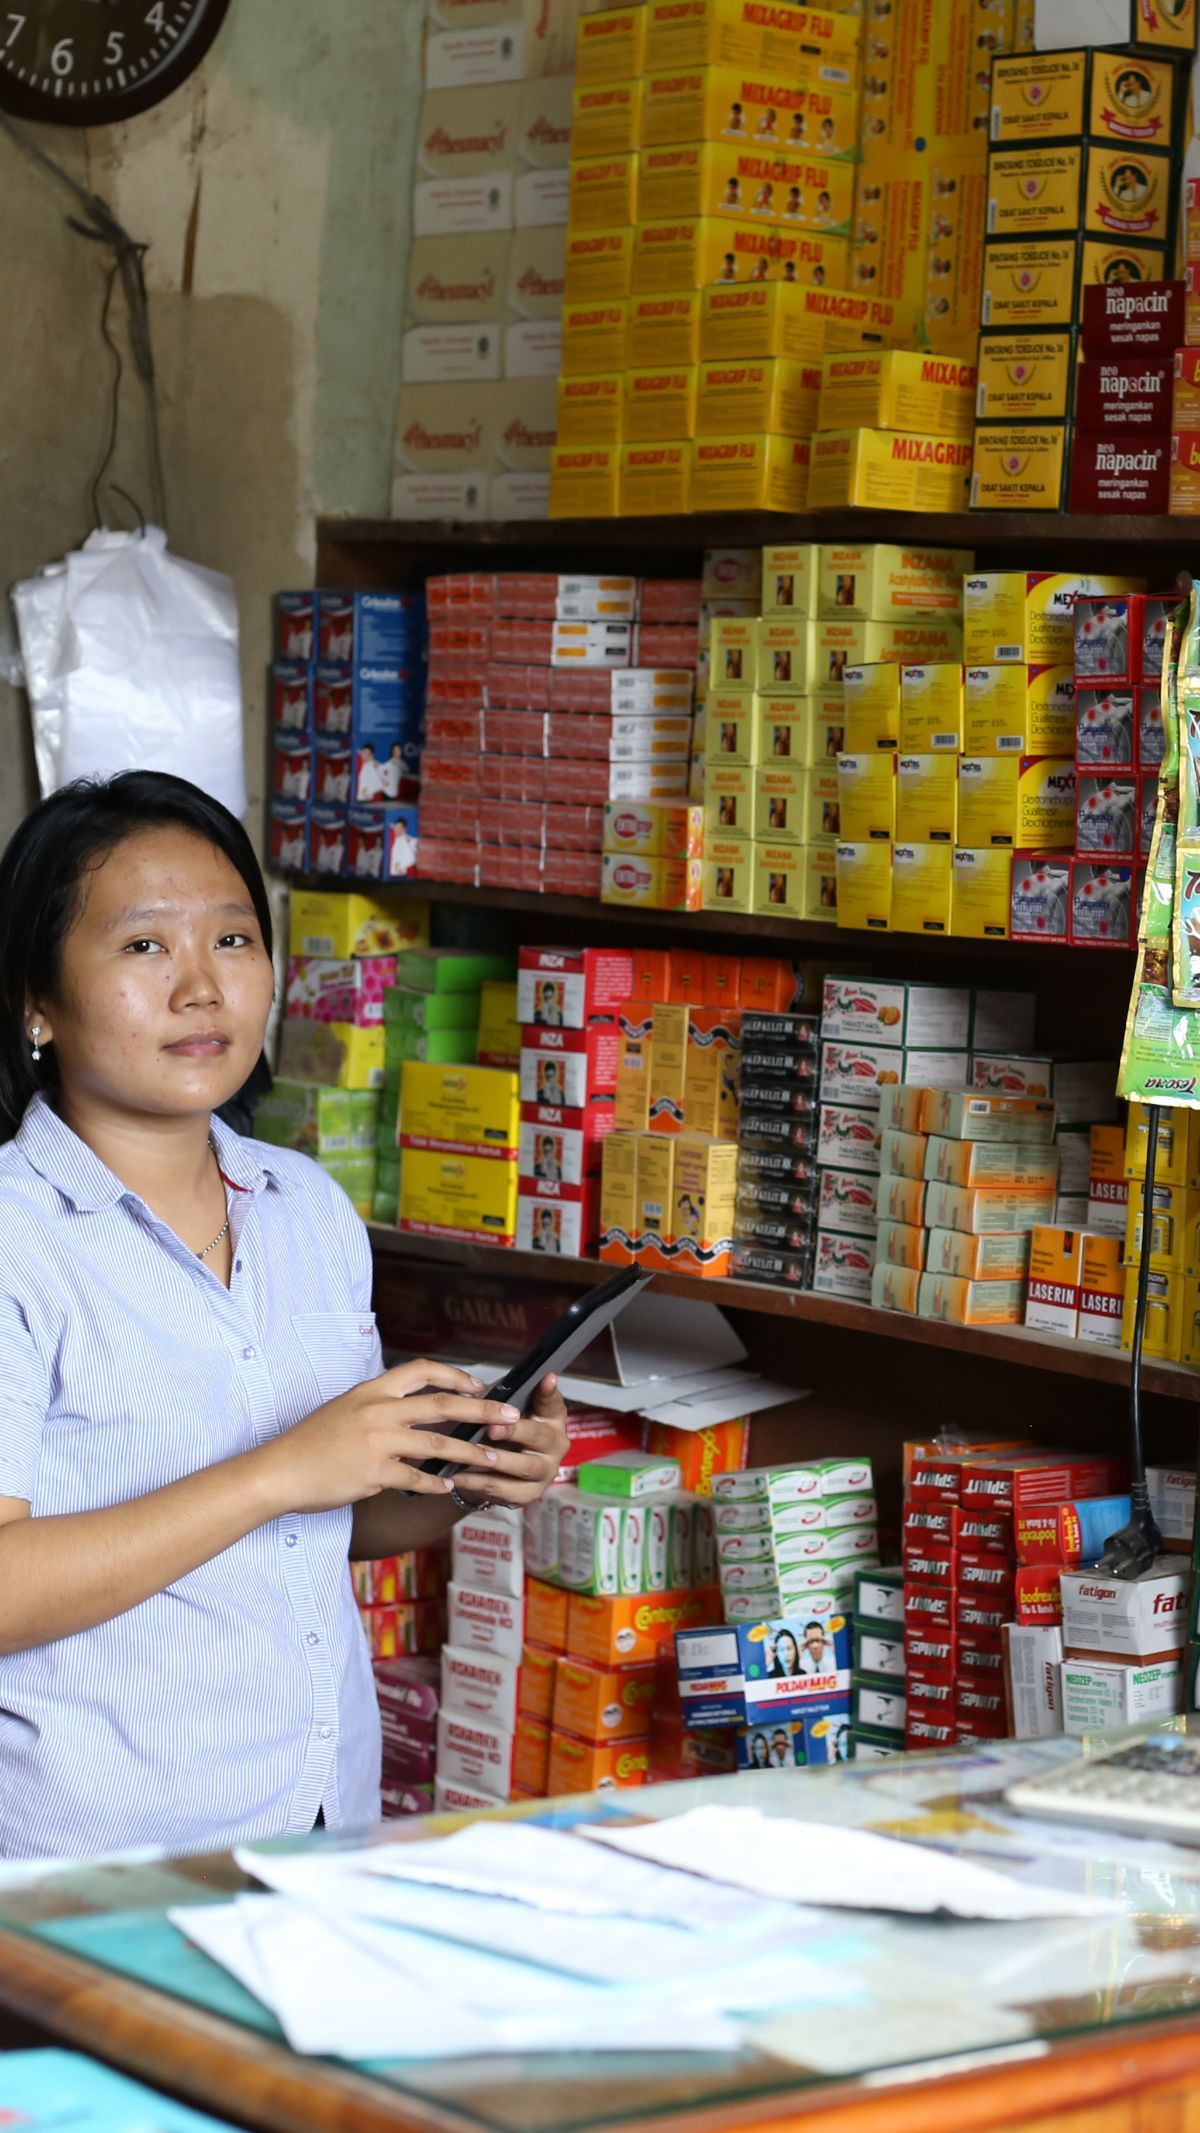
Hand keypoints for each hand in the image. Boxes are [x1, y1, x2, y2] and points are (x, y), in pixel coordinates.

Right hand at [259, 1360, 526, 1514]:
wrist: (280, 1470)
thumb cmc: (310, 1443)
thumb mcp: (344, 1409)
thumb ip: (377, 1406)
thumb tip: (408, 1410)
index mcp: (372, 1390)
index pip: (422, 1370)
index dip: (455, 1375)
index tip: (478, 1385)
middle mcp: (378, 1409)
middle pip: (443, 1403)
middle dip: (483, 1409)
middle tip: (511, 1415)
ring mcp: (377, 1441)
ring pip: (438, 1442)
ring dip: (471, 1451)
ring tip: (493, 1457)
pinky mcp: (374, 1472)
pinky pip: (416, 1478)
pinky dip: (435, 1483)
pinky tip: (448, 1486)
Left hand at [449, 1373, 568, 1512]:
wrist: (492, 1469)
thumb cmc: (498, 1430)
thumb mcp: (499, 1411)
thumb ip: (496, 1400)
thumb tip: (474, 1388)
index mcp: (551, 1418)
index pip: (553, 1402)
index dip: (549, 1391)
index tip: (547, 1376)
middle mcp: (555, 1444)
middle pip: (539, 1436)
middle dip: (514, 1431)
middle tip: (492, 1429)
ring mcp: (546, 1471)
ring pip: (524, 1467)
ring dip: (497, 1460)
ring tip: (472, 1455)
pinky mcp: (531, 1494)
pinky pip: (505, 1490)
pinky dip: (480, 1483)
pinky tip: (459, 1476)